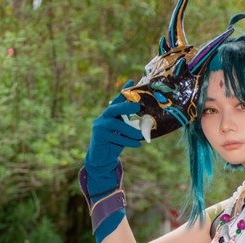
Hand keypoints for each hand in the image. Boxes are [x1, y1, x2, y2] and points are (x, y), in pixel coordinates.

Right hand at [85, 81, 142, 198]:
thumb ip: (129, 123)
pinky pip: (114, 137)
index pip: (117, 101)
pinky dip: (127, 141)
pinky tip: (137, 145)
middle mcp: (103, 118)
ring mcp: (99, 127)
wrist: (102, 159)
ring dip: (130, 130)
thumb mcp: (123, 132)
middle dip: (126, 107)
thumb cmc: (114, 143)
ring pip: (115, 125)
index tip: (132, 80)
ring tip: (141, 135)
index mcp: (109, 115)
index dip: (124, 92)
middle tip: (138, 108)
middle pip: (113, 108)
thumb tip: (146, 118)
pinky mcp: (99, 137)